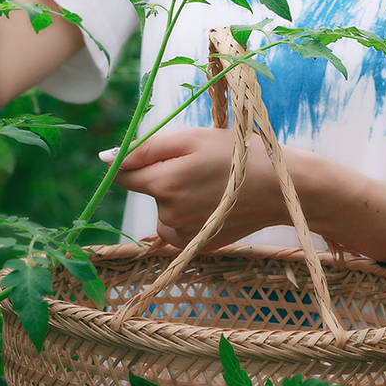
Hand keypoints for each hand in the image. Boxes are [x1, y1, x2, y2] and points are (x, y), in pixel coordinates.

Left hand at [106, 128, 288, 251]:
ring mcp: (182, 235)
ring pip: (162, 211)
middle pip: (146, 190)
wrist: (280, 188)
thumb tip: (104, 158)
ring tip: (209, 185)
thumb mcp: (191, 139)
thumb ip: (145, 148)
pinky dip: (187, 217)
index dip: (134, 160)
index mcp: (162, 183)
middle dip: (162, 175)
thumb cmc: (236, 154)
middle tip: (199, 165)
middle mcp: (167, 214)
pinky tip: (211, 205)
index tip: (158, 154)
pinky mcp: (196, 247)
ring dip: (175, 197)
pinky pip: (177, 229)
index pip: (122, 173)